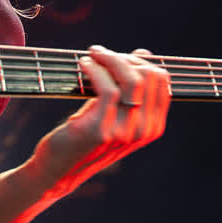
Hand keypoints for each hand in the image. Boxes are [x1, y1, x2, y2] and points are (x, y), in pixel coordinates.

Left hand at [29, 44, 169, 193]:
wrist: (60, 169)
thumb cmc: (85, 135)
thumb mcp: (114, 111)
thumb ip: (129, 87)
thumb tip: (143, 54)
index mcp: (153, 126)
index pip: (162, 80)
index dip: (138, 61)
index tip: (116, 56)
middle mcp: (144, 130)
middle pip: (148, 76)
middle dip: (123, 57)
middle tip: (100, 54)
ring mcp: (125, 132)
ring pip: (130, 79)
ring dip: (109, 59)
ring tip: (92, 55)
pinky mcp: (102, 130)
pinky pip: (107, 88)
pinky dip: (95, 69)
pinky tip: (84, 65)